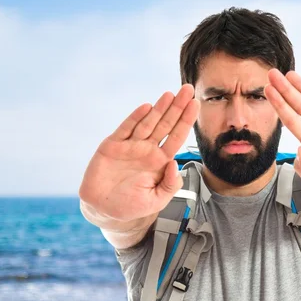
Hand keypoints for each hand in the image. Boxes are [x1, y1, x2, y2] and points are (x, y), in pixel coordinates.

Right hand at [79, 84, 198, 220]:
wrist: (105, 210)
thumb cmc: (132, 206)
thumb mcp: (157, 200)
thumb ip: (170, 185)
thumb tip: (175, 164)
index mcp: (160, 161)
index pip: (177, 137)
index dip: (186, 120)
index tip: (196, 105)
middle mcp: (147, 150)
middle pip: (166, 124)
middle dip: (177, 107)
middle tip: (188, 89)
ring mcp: (130, 146)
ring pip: (148, 123)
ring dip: (159, 108)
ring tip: (171, 94)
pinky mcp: (113, 146)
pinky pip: (126, 129)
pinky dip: (136, 118)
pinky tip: (147, 107)